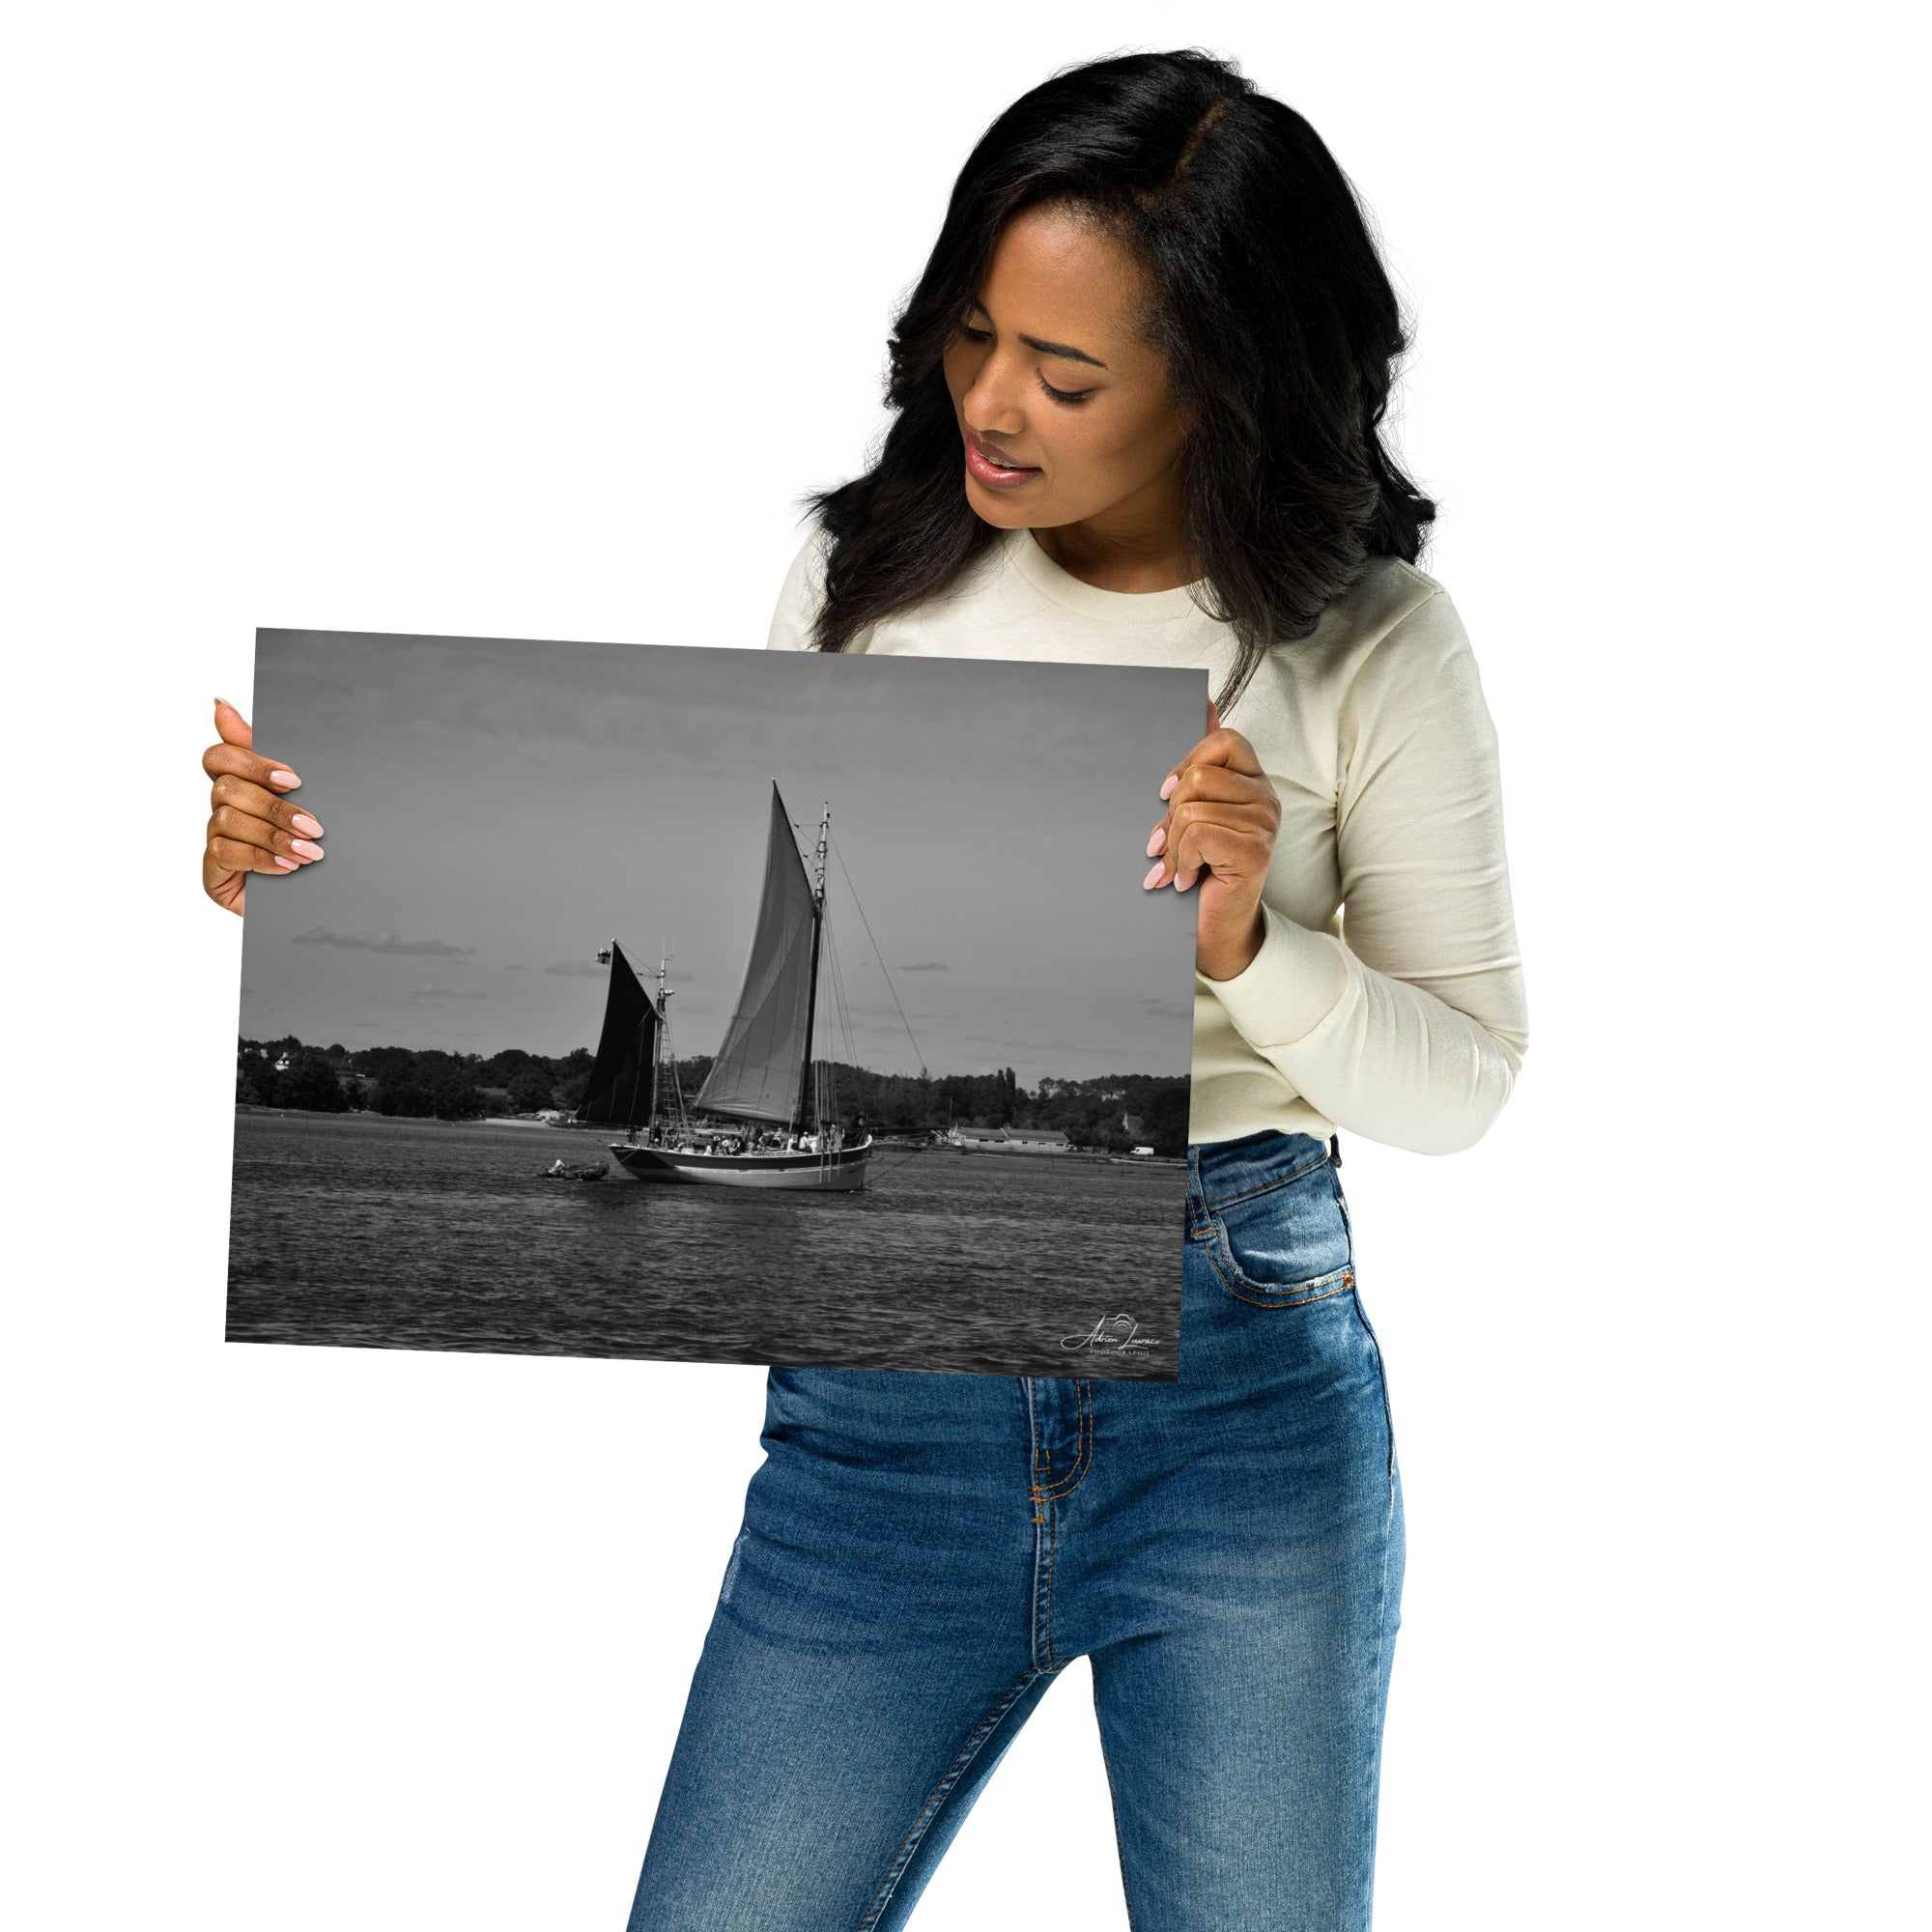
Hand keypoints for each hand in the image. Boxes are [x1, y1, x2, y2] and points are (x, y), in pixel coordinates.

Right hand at [201, 698, 323, 914]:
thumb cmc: (311, 844)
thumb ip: (269, 755)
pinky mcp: (212, 872)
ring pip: (227, 819)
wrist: (323, 899)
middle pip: (227, 788)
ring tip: (310, 853)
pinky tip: (288, 868)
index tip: (293, 779)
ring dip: (274, 835)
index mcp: (241, 785)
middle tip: (315, 826)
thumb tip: (219, 703)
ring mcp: (215, 840)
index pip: (220, 756)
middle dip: (275, 807)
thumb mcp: (304, 797)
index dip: (252, 763)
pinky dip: (261, 858)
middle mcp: (222, 809)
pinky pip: (225, 852)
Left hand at [1143, 697, 1279, 980]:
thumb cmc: (1199, 869)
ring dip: (1173, 845)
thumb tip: (1203, 701)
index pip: (1223, 740)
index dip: (1187, 762)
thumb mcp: (1192, 812)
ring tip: (1177, 866)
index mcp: (1252, 781)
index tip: (1166, 796)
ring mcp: (1265, 823)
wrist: (1213, 930)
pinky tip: (1184, 879)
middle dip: (1170, 813)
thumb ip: (1199, 762)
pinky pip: (1199, 834)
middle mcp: (1266, 797)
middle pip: (1200, 775)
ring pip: (1193, 808)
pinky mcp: (1256, 850)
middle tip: (1166, 843)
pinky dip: (1180, 860)